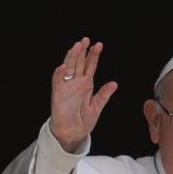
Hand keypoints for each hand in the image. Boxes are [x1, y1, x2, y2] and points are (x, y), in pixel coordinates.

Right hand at [49, 37, 118, 151]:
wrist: (72, 133)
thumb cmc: (83, 120)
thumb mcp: (97, 107)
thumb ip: (104, 95)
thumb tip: (114, 84)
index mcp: (86, 84)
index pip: (90, 66)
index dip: (94, 56)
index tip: (98, 45)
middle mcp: (76, 83)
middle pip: (79, 63)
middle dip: (82, 51)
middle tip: (86, 40)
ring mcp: (66, 87)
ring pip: (69, 67)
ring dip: (72, 57)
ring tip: (76, 46)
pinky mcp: (58, 94)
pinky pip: (58, 81)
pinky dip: (60, 74)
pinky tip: (64, 66)